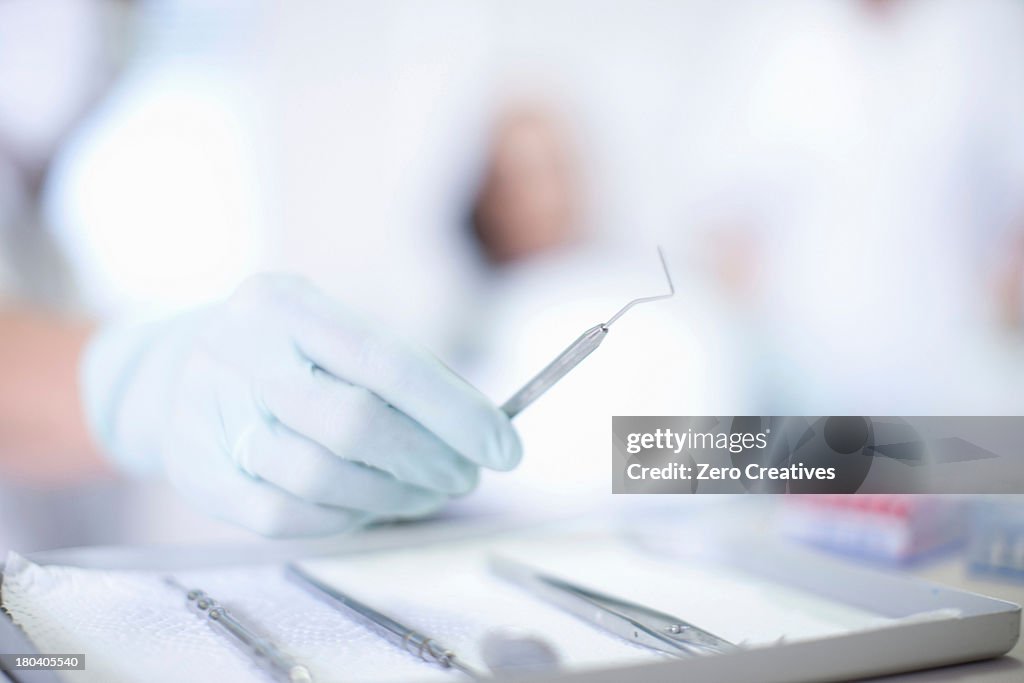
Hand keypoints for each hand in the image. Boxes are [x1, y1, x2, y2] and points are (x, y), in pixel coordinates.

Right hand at [80, 274, 520, 535]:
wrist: (171, 375)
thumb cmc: (284, 354)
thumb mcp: (332, 332)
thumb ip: (400, 370)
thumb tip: (483, 424)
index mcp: (285, 302)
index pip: (384, 359)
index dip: (454, 410)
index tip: (504, 447)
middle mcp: (240, 349)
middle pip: (353, 421)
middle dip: (427, 459)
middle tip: (466, 477)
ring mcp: (208, 411)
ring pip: (319, 476)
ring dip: (392, 495)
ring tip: (427, 492)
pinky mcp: (198, 472)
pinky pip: (284, 516)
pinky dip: (342, 518)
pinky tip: (371, 506)